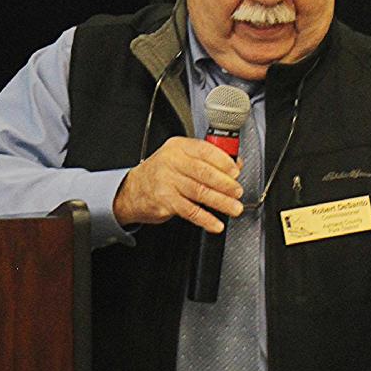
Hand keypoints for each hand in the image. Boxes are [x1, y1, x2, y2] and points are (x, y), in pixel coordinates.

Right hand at [113, 136, 243, 231]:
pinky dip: (205, 219)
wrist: (132, 190)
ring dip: (220, 202)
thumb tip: (235, 165)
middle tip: (238, 192)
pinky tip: (215, 224)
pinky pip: (190, 210)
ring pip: (199, 192)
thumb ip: (207, 160)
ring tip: (234, 208)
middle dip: (225, 184)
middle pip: (204, 172)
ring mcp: (166, 181)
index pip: (205, 151)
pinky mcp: (165, 201)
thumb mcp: (180, 159)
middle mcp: (171, 162)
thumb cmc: (160, 174)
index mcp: (178, 147)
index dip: (224, 162)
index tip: (236, 172)